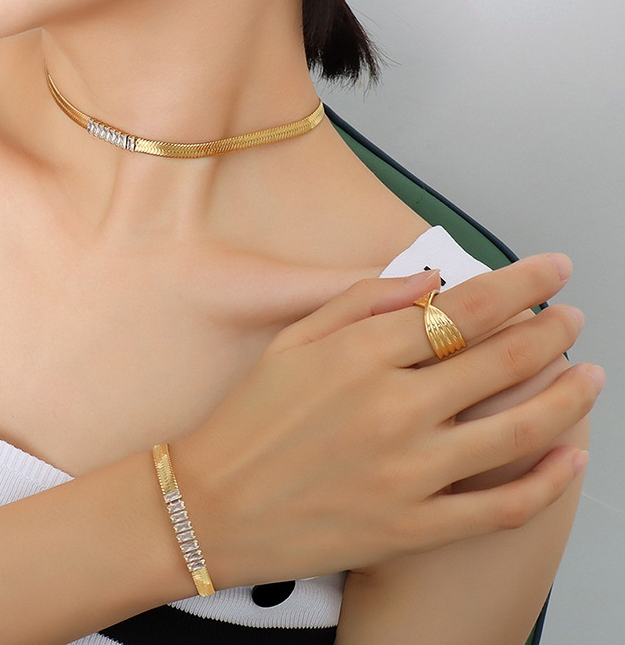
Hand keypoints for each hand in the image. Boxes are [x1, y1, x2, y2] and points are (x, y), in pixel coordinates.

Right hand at [174, 254, 599, 587]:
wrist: (211, 507)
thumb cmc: (247, 420)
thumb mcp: (291, 341)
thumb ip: (360, 300)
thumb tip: (430, 279)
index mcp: (360, 355)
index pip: (464, 308)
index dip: (521, 283)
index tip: (552, 270)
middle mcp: (392, 408)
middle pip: (501, 358)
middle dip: (552, 330)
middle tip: (575, 318)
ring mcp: (407, 473)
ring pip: (517, 429)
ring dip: (567, 397)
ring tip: (591, 376)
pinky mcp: (411, 529)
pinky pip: (500, 507)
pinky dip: (547, 483)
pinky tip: (573, 460)